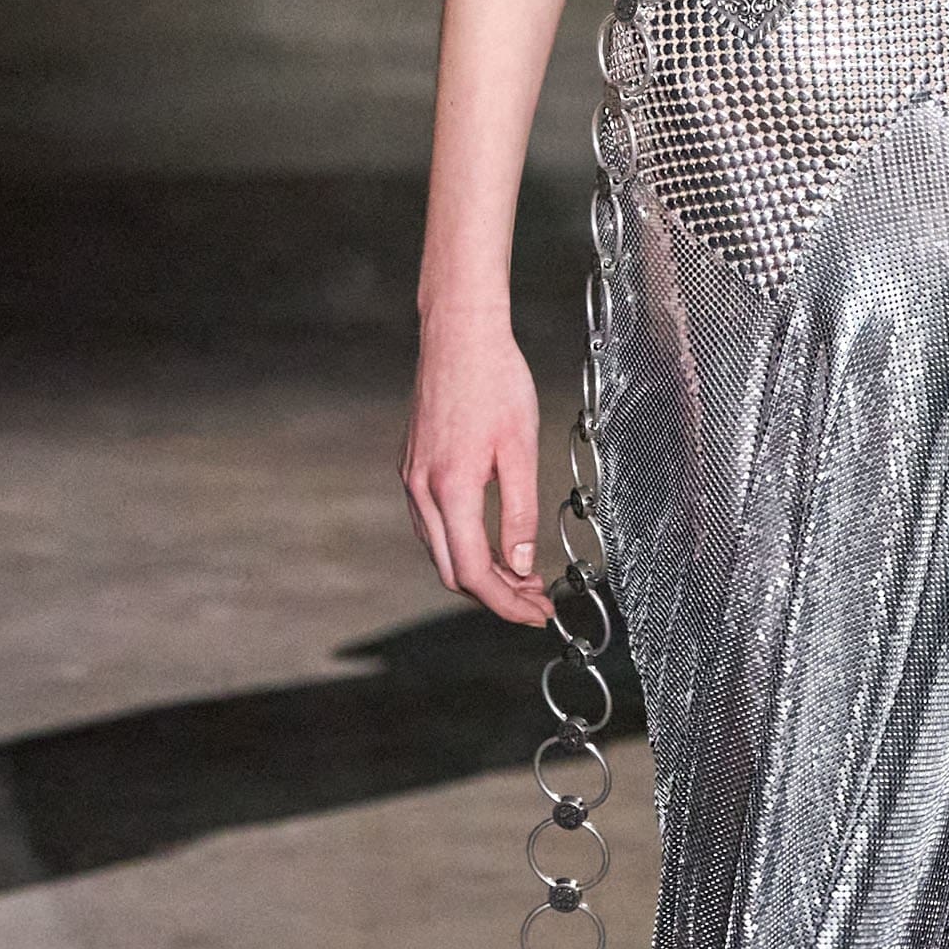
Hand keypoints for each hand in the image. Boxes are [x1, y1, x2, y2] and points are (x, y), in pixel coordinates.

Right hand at [402, 307, 549, 624]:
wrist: (459, 334)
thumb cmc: (496, 381)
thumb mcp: (521, 448)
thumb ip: (520, 511)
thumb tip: (521, 564)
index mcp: (450, 488)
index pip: (472, 572)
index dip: (506, 603)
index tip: (537, 614)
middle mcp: (421, 489)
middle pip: (451, 570)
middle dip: (494, 594)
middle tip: (536, 600)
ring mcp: (411, 477)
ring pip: (439, 550)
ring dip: (478, 571)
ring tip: (521, 576)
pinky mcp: (413, 465)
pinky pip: (433, 524)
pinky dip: (462, 544)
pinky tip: (492, 541)